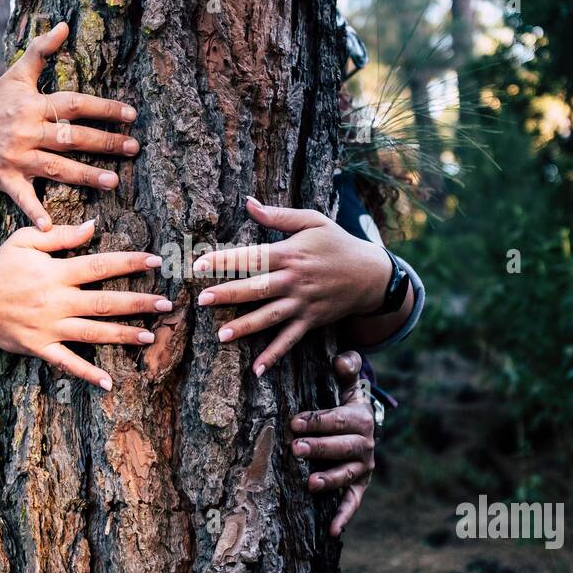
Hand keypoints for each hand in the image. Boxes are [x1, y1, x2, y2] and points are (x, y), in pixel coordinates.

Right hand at [0, 22, 139, 229]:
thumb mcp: (15, 74)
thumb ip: (41, 51)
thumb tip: (64, 25)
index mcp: (33, 104)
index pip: (75, 104)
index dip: (104, 108)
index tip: (131, 114)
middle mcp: (26, 130)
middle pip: (72, 137)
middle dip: (104, 142)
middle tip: (134, 147)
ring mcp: (16, 157)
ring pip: (57, 167)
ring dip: (85, 175)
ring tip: (114, 181)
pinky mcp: (6, 179)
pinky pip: (23, 198)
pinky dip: (35, 213)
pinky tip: (52, 227)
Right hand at [0, 220, 169, 389]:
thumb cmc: (0, 268)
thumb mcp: (24, 241)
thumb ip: (60, 235)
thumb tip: (94, 226)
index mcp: (55, 273)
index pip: (99, 266)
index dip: (129, 262)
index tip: (155, 260)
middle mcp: (55, 301)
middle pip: (104, 302)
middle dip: (137, 303)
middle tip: (166, 304)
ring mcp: (48, 328)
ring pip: (92, 333)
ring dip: (122, 335)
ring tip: (150, 337)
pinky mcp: (39, 348)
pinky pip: (66, 363)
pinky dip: (87, 374)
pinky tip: (108, 382)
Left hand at [192, 196, 391, 374]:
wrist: (372, 275)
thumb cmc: (337, 243)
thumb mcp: (313, 221)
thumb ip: (279, 215)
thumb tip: (248, 203)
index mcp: (290, 254)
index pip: (252, 257)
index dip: (225, 260)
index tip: (200, 265)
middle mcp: (294, 281)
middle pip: (257, 288)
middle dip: (229, 294)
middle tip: (203, 301)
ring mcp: (303, 304)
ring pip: (270, 317)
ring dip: (246, 327)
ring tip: (221, 335)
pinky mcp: (311, 321)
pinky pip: (290, 340)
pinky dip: (274, 355)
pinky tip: (257, 369)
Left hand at [290, 352, 375, 536]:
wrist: (363, 427)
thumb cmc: (346, 403)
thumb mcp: (349, 385)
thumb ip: (347, 368)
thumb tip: (341, 359)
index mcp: (361, 418)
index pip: (338, 419)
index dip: (316, 420)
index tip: (294, 421)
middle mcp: (365, 444)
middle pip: (343, 447)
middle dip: (320, 448)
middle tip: (296, 448)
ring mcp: (363, 468)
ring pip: (347, 474)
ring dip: (330, 479)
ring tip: (311, 482)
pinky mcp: (359, 486)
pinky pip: (353, 503)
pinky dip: (344, 516)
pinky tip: (332, 531)